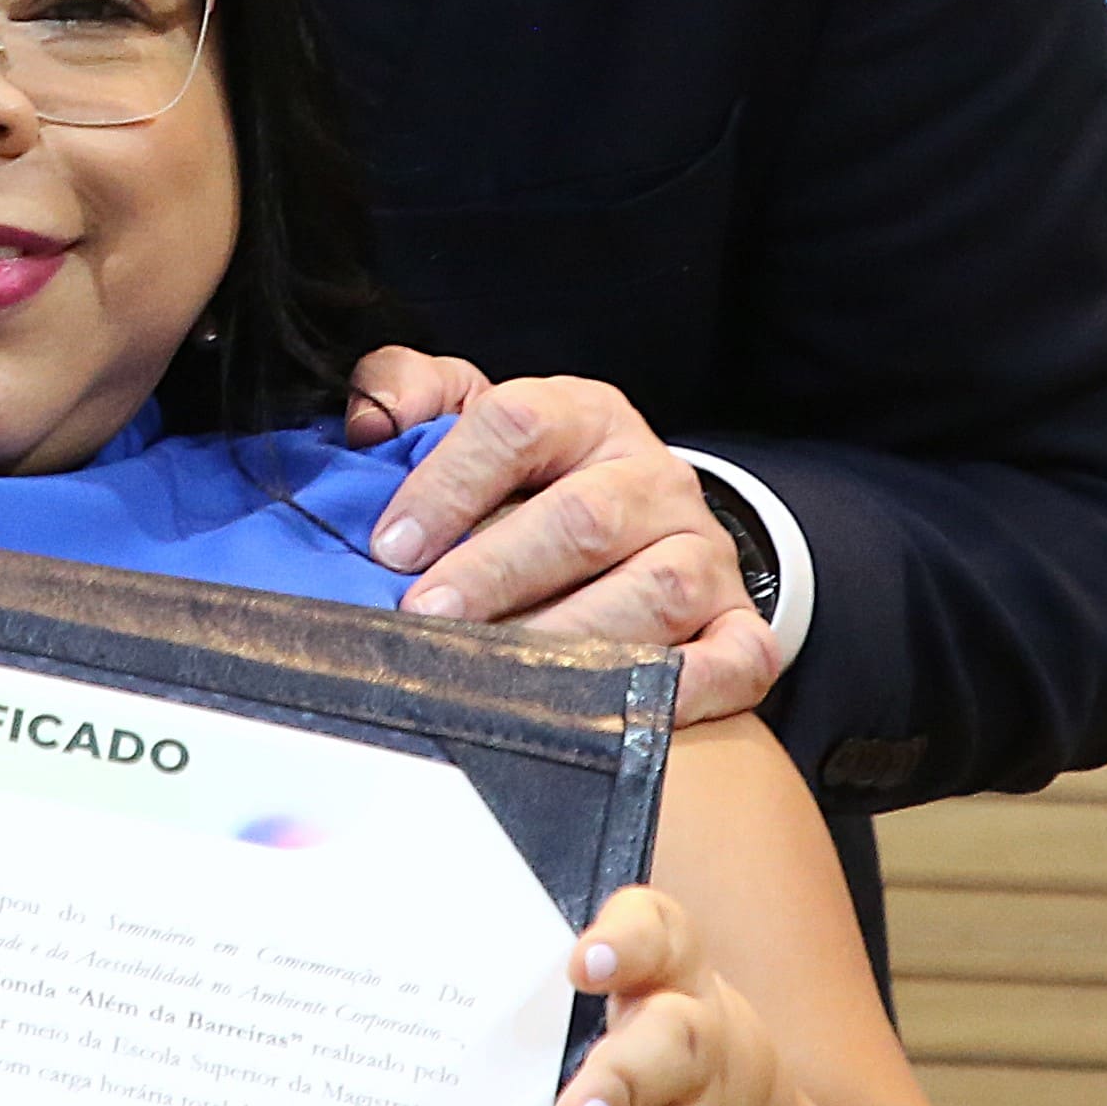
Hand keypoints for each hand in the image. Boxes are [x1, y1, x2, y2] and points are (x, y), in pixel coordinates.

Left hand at [342, 350, 778, 722]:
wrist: (643, 526)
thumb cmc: (538, 482)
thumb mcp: (474, 417)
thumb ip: (412, 397)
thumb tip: (368, 421)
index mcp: (585, 416)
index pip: (520, 423)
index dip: (449, 483)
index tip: (391, 544)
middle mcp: (653, 479)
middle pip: (583, 517)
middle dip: (495, 572)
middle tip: (425, 616)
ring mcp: (702, 553)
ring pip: (653, 591)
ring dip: (568, 638)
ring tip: (496, 673)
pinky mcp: (739, 625)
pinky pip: (734, 656)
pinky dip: (686, 688)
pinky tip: (617, 708)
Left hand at [530, 883, 794, 1105]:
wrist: (704, 1079)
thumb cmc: (614, 1006)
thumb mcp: (598, 964)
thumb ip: (532, 950)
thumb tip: (425, 946)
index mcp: (664, 969)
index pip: (657, 937)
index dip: (627, 946)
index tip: (582, 964)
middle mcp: (686, 1043)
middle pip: (671, 1051)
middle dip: (622, 1083)